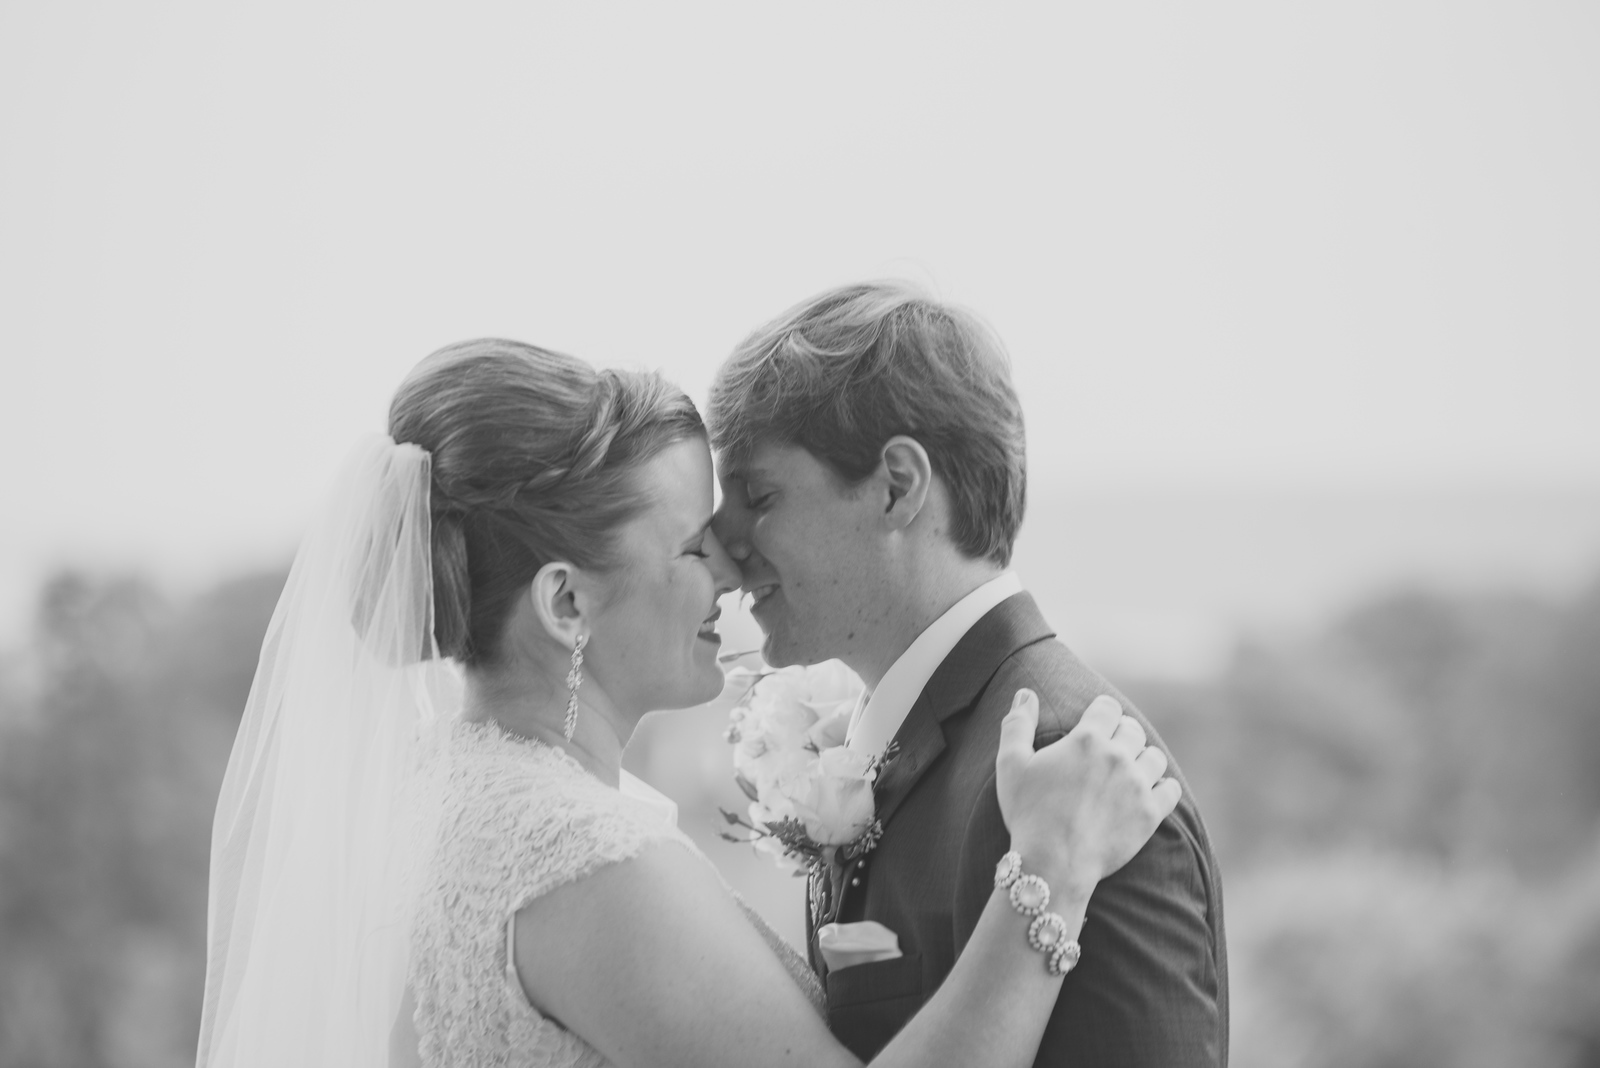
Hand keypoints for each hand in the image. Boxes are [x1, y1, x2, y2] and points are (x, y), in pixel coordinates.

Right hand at [995, 690, 1180, 901]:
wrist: (1053, 864)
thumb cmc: (1028, 813)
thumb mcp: (1010, 765)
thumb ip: (1017, 724)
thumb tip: (1025, 692)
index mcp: (1086, 739)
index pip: (1108, 708)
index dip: (1101, 712)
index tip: (1096, 721)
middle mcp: (1117, 756)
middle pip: (1133, 730)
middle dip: (1122, 734)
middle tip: (1110, 748)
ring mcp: (1137, 785)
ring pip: (1154, 757)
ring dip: (1142, 759)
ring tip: (1129, 770)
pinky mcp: (1150, 814)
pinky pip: (1170, 789)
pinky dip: (1162, 787)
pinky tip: (1149, 791)